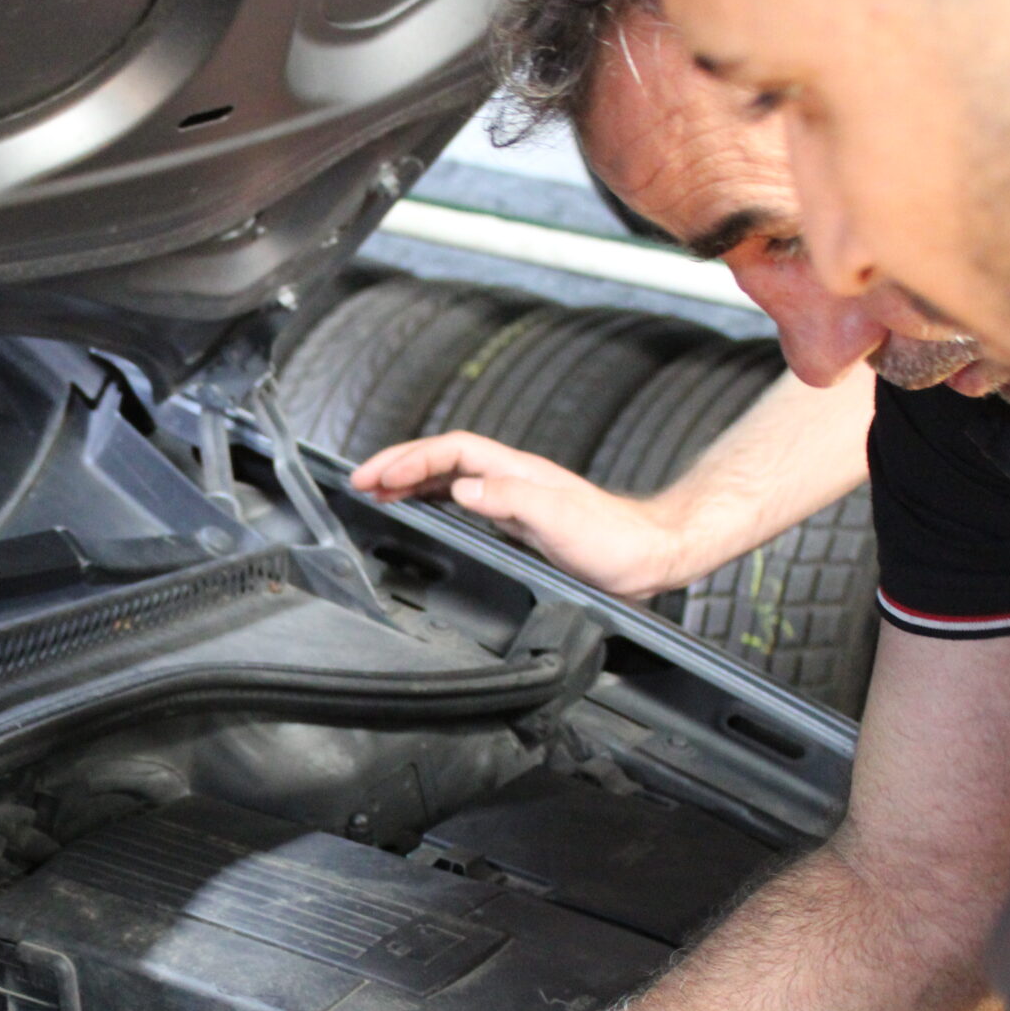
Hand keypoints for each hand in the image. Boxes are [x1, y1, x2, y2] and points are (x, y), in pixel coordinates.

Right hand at [349, 432, 689, 598]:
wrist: (650, 558)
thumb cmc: (615, 542)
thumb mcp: (560, 518)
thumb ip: (510, 499)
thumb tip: (462, 489)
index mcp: (516, 473)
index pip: (451, 452)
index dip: (411, 459)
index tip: (377, 477)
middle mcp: (512, 480)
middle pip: (443, 459)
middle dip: (398, 464)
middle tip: (360, 481)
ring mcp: (514, 499)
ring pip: (449, 478)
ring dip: (411, 481)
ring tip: (377, 491)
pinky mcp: (519, 523)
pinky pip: (462, 501)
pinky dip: (434, 501)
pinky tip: (422, 510)